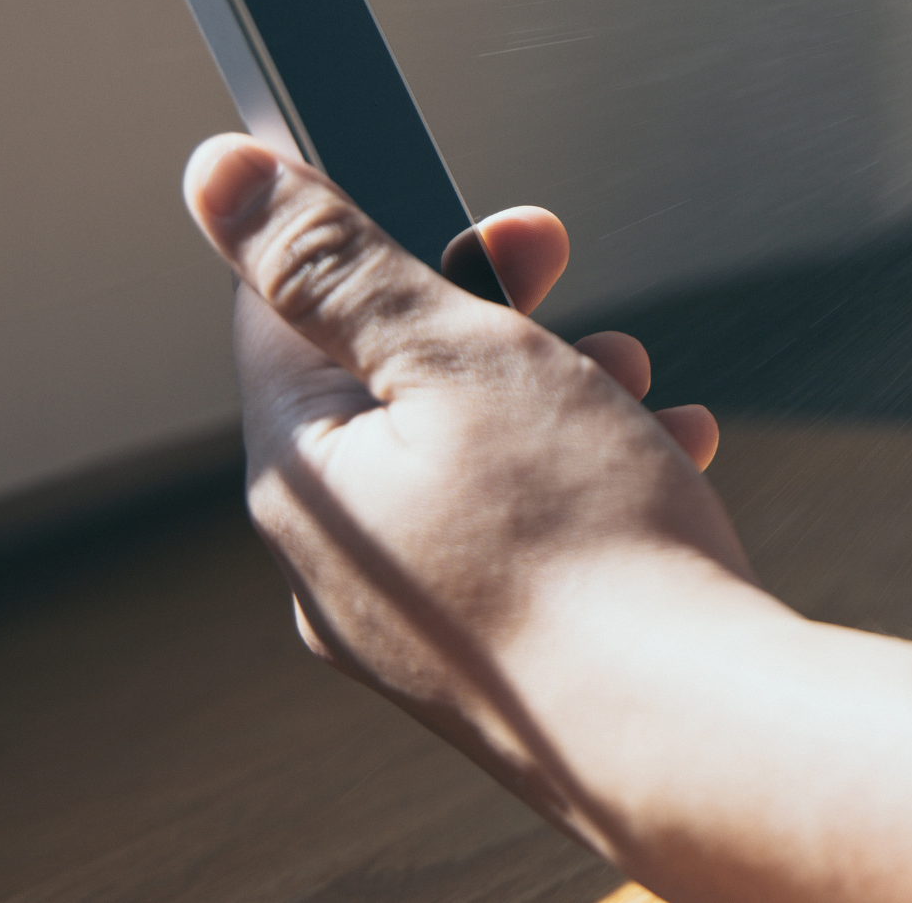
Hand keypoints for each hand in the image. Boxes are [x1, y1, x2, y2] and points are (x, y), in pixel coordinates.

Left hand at [182, 135, 767, 846]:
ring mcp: (419, 623)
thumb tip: (219, 175)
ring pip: (475, 456)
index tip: (499, 224)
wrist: (691, 737)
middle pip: (394, 383)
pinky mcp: (498, 659)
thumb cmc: (581, 544)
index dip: (393, 237)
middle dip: (498, 315)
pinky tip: (666, 460)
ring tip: (634, 384)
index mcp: (304, 481)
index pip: (291, 314)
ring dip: (559, 390)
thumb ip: (335, 262)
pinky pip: (531, 535)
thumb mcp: (455, 355)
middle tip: (576, 288)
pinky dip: (594, 478)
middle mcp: (341, 564)